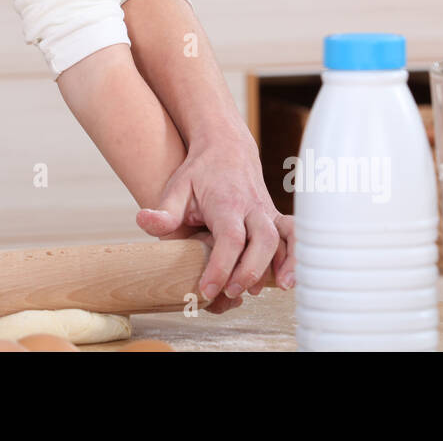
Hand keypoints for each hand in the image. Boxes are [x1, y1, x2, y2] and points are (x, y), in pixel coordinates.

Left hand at [136, 130, 294, 314]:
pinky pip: (296, 235)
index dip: (221, 266)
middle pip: (262, 240)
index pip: (229, 238)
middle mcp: (252, 207)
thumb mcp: (176, 187)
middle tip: (231, 293)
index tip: (207, 290)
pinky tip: (292, 278)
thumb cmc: (198, 173)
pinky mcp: (276, 219)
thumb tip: (144, 222)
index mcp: (226, 203)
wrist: (225, 148)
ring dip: (286, 262)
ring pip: (286, 237)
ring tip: (281, 287)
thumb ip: (163, 210)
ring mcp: (267, 212)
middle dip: (250, 269)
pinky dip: (299, 255)